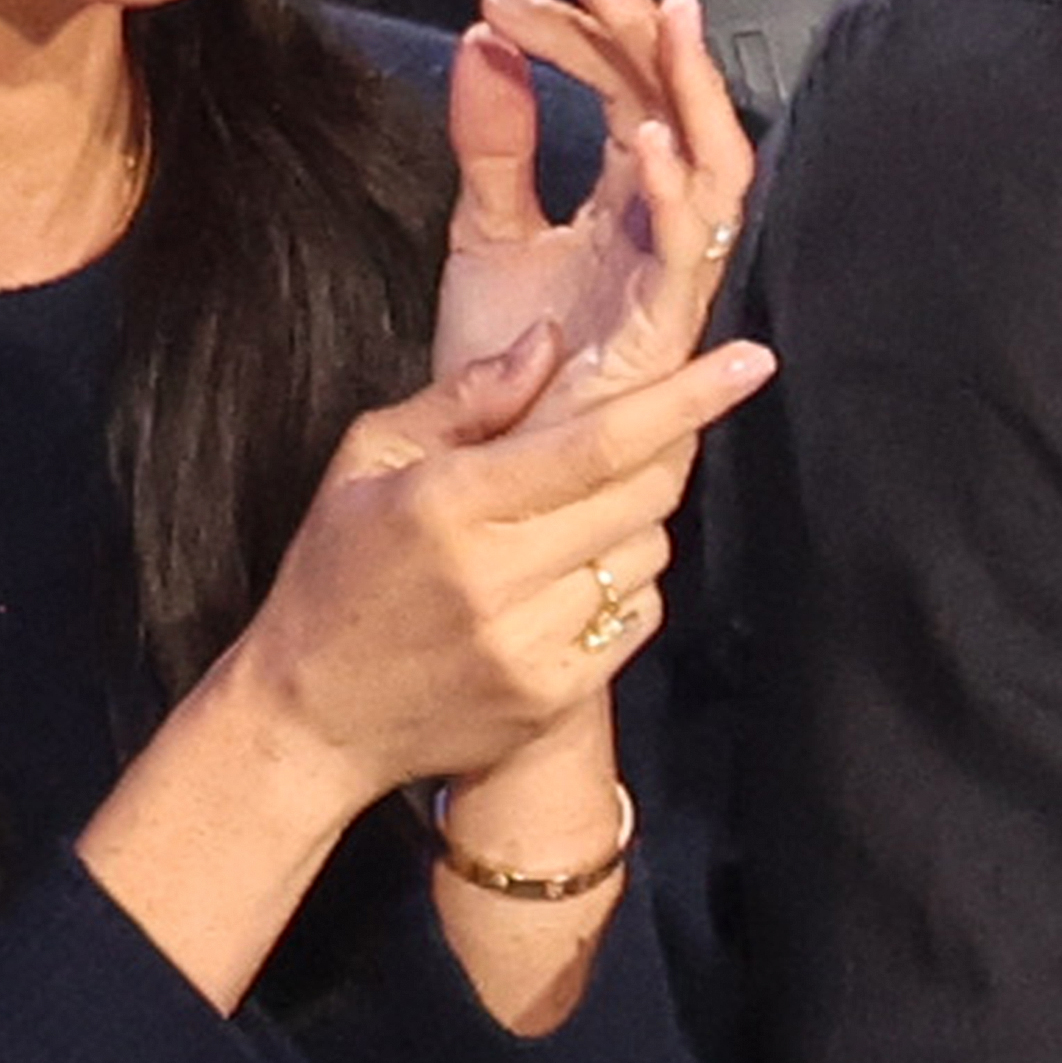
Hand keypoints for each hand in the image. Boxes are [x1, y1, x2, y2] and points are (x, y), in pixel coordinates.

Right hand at [230, 319, 771, 816]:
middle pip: (641, 496)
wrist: (311, 718)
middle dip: (649, 460)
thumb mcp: (369, 461)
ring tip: (559, 531)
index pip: (598, 443)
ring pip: (645, 556)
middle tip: (614, 452)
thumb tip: (550, 344)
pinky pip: (633, 620)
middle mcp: (498, 577)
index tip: (750, 361)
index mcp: (451, 503)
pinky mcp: (551, 697)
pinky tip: (559, 587)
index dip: (684, 400)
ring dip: (628, 527)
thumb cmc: (334, 576)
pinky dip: (619, 590)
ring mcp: (530, 645)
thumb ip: (466, 398)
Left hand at [434, 0, 755, 409]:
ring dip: (695, 92)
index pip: (627, 89)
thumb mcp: (485, 231)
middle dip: (646, 32)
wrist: (490, 471)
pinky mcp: (663, 335)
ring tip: (663, 21)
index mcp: (627, 205)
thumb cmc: (503, 372)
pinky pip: (690, 259)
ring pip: (720, 168)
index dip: (581, 30)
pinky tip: (652, 143)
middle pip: (682, 108)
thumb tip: (486, 40)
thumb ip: (493, 139)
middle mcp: (661, 235)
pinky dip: (679, 197)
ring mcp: (670, 282)